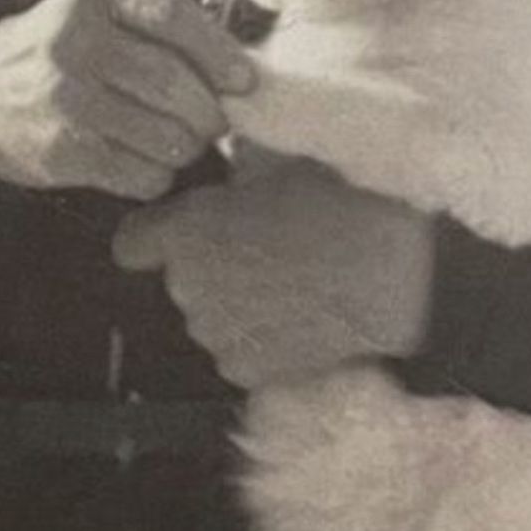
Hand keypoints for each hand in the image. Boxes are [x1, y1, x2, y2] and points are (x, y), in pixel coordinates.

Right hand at [0, 0, 255, 197]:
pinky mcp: (62, 152)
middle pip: (173, 83)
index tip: (244, 80)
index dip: (219, 52)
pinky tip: (148, 163)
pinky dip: (158, 174)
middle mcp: (75, 43)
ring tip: (182, 142)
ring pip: (164, 134)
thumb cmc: (51, 51)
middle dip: (208, 112)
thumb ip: (151, 25)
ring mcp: (66, 101)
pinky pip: (140, 174)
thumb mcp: (90, 12)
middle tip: (215, 122)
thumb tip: (236, 66)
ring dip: (187, 146)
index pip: (173, 17)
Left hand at [112, 158, 435, 386]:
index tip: (177, 233)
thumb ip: (236, 170)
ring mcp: (216, 334)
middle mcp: (188, 287)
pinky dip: (264, 341)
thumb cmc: (342, 205)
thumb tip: (231, 164)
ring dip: (239, 305)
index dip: (154, 236)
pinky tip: (301, 316)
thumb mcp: (281, 159)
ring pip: (212, 319)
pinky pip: (241, 354)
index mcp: (184, 231)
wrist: (397, 271)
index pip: (132, 243)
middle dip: (213, 267)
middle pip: (182, 281)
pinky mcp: (249, 371)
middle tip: (267, 248)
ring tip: (293, 283)